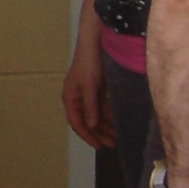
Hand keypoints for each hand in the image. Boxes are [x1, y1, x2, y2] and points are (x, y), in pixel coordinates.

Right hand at [62, 25, 114, 149]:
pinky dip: (110, 115)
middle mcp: (78, 97)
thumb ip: (90, 106)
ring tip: (118, 136)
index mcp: (70, 98)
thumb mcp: (89, 86)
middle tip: (112, 144)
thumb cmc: (89, 63)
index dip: (87, 135)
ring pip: (96, 115)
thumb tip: (91, 125)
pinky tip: (118, 121)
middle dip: (99, 133)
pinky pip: (103, 107)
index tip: (99, 146)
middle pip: (87, 121)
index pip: (77, 122)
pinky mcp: (98, 89)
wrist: (96, 41)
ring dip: (106, 125)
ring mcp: (88, 93)